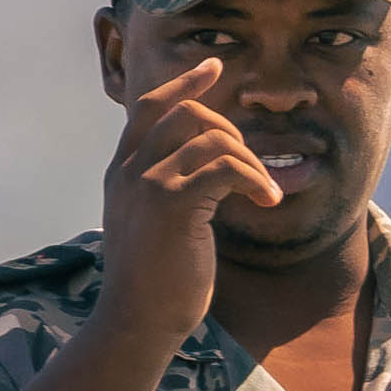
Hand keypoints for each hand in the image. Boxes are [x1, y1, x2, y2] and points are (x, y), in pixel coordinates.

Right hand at [91, 55, 256, 337]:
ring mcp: (148, 183)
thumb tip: (210, 173)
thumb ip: (167, 191)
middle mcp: (129, 169)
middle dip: (230, 129)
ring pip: (212, 137)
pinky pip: (226, 166)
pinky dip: (256, 178)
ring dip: (251, 160)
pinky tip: (268, 200)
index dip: (185, 84)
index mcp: (122, 171)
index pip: (151, 107)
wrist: (136, 323)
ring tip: (264, 193)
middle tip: (253, 167)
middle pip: (186, 113)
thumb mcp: (152, 226)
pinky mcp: (172, 203)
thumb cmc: (153, 285)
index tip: (214, 67)